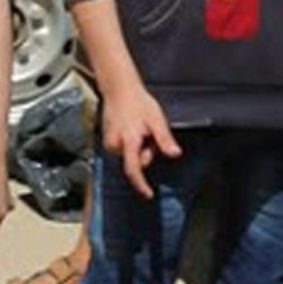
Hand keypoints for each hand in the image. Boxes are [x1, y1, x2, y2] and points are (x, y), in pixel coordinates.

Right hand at [100, 79, 180, 198]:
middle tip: (150, 135)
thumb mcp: (156, 119)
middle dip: (145, 153)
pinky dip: (130, 144)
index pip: (133, 170)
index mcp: (129, 141)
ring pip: (129, 156)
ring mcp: (109, 142)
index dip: (141, 185)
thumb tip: (175, 154)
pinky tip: (132, 129)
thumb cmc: (138, 102)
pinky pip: (123, 150)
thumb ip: (164, 139)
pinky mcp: (107, 140)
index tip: (148, 194)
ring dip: (138, 148)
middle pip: (135, 162)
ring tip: (140, 129)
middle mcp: (116, 144)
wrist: (119, 89)